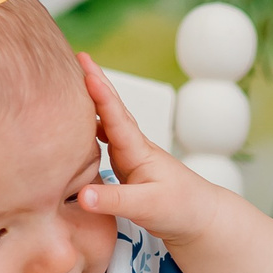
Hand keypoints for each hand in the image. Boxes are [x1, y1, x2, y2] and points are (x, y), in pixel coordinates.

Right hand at [73, 54, 226, 246]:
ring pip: (107, 120)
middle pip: (112, 108)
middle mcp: (133, 146)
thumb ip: (114, 201)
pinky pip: (105, 137)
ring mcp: (129, 153)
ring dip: (92, 99)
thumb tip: (82, 196)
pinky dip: (91, 123)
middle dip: (96, 82)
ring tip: (73, 79)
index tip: (85, 72)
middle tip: (78, 55)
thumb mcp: (147, 207)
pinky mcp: (125, 164)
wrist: (200, 217)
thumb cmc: (180, 209)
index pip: (116, 117)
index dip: (100, 95)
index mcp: (138, 151)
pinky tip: (77, 122)